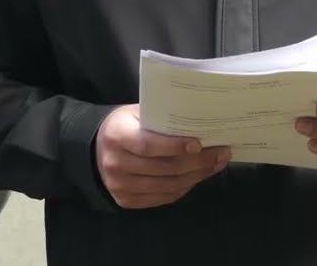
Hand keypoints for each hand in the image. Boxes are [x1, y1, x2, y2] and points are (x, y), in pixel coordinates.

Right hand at [94, 104, 230, 208]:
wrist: (96, 150)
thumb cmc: (123, 126)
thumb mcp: (135, 114)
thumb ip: (160, 118)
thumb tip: (199, 121)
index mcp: (117, 136)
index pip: (149, 145)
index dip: (175, 146)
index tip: (199, 144)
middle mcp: (116, 164)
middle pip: (164, 168)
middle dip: (197, 162)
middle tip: (220, 153)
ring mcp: (120, 186)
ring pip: (167, 185)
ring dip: (196, 176)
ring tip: (215, 165)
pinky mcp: (127, 201)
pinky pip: (163, 197)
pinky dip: (184, 187)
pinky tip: (197, 177)